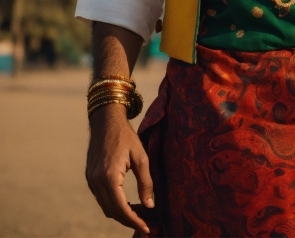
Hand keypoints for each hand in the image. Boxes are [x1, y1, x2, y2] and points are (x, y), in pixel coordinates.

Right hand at [86, 103, 154, 234]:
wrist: (106, 121)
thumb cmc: (126, 136)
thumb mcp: (141, 157)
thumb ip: (146, 182)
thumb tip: (150, 205)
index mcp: (110, 176)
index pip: (121, 208)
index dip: (134, 220)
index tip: (147, 228)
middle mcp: (97, 181)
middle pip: (112, 211)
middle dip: (128, 220)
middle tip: (145, 224)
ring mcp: (91, 180)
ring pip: (105, 207)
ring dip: (120, 214)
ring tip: (137, 216)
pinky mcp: (90, 177)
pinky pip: (101, 198)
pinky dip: (113, 205)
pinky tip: (125, 203)